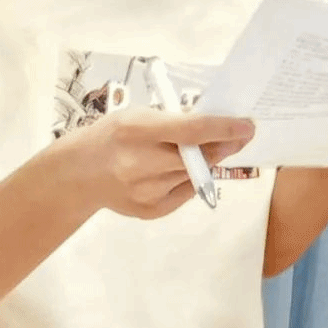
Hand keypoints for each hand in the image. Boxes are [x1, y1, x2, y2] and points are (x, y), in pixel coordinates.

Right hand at [57, 108, 254, 219]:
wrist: (78, 174)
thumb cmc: (112, 136)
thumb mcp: (137, 116)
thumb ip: (173, 122)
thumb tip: (216, 124)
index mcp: (136, 131)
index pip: (192, 130)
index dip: (225, 128)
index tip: (248, 126)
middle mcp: (141, 163)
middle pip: (199, 157)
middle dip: (223, 146)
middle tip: (239, 136)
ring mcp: (146, 192)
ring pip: (195, 176)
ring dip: (205, 163)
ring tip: (196, 152)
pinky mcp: (151, 211)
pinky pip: (186, 193)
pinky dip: (189, 180)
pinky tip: (174, 172)